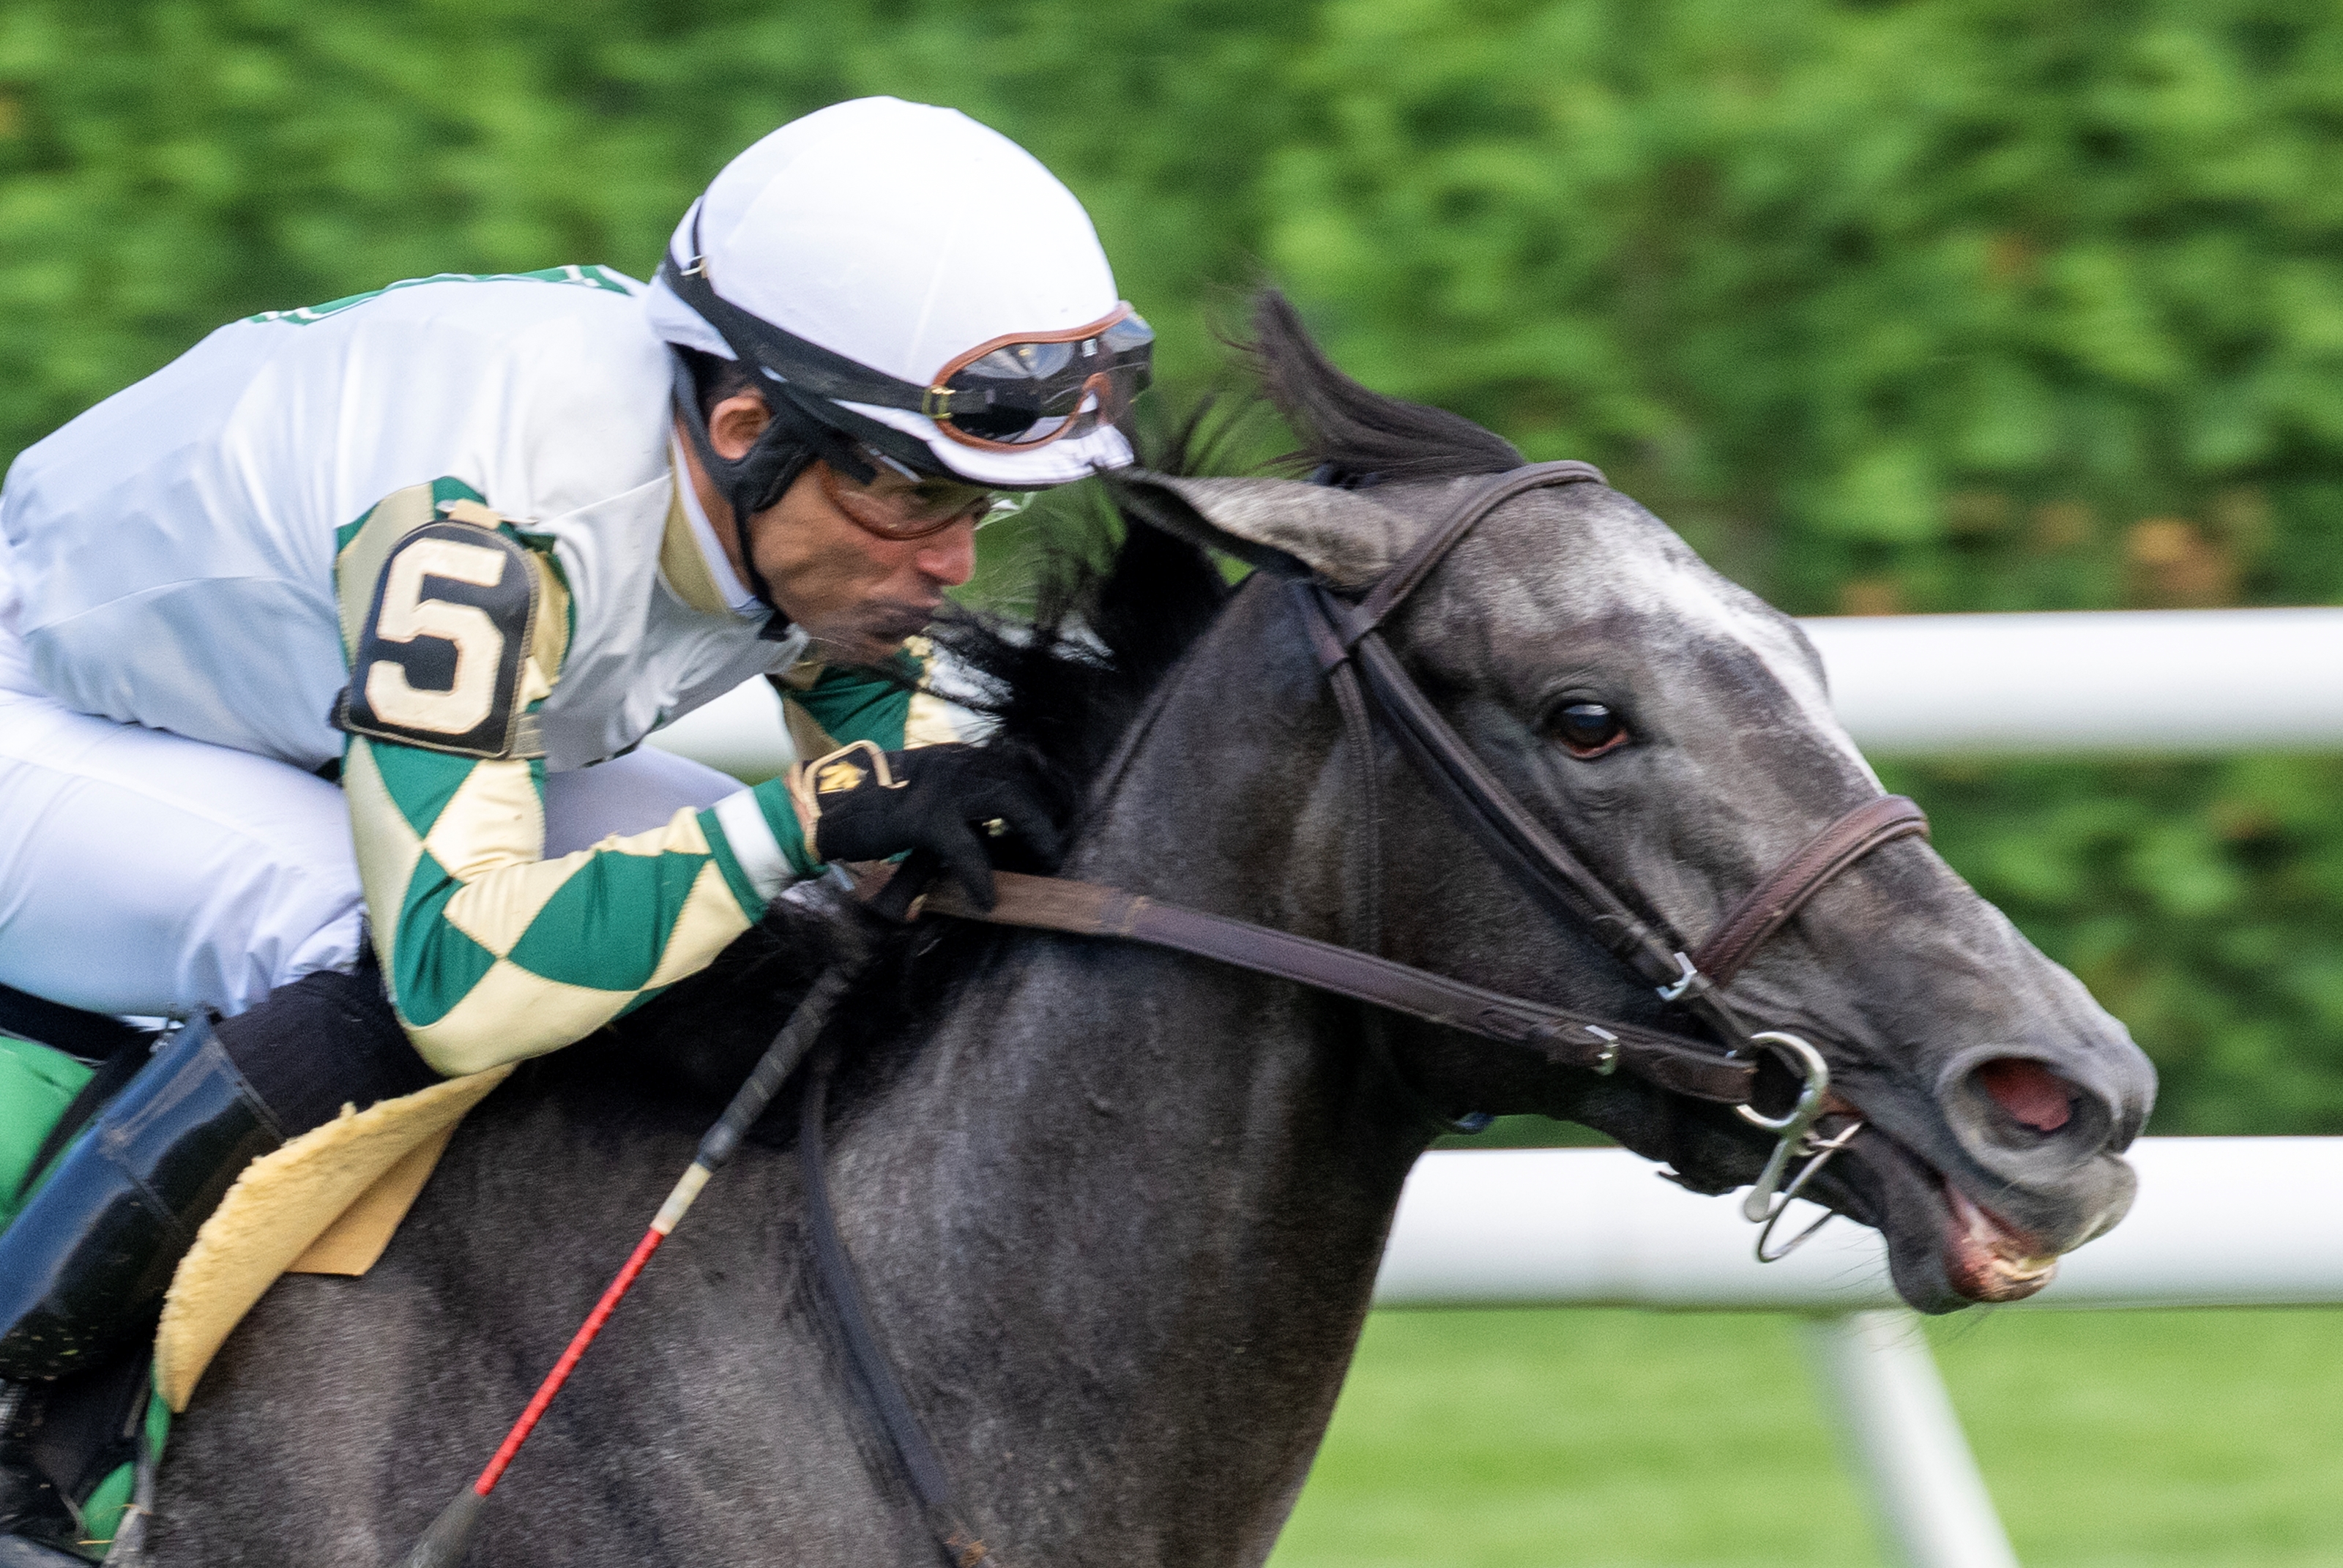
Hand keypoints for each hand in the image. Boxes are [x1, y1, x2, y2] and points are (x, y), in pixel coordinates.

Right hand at [787, 741, 1063, 909]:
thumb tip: (992, 835)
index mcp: (955, 757)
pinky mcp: (923, 817)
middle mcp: (955, 764)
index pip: (1009, 768)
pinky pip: (967, 848)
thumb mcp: (921, 792)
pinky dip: (981, 876)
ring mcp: (941, 787)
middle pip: (1019, 781)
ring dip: (1034, 834)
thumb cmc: (872, 806)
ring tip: (1043, 862)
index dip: (1035, 795)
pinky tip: (986, 899)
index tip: (1049, 821)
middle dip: (1043, 815)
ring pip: (1008, 802)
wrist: (824, 805)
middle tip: (1051, 848)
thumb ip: (955, 803)